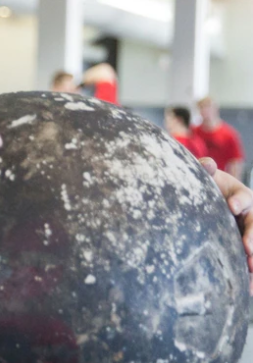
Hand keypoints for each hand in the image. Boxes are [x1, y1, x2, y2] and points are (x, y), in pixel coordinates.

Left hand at [200, 157, 252, 294]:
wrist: (205, 204)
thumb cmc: (206, 189)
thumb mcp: (206, 179)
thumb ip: (206, 171)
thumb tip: (207, 163)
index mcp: (241, 197)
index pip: (245, 198)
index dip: (239, 202)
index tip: (232, 206)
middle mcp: (250, 215)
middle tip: (248, 249)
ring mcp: (248, 233)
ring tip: (251, 271)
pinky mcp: (245, 249)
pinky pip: (251, 262)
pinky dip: (251, 276)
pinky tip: (250, 290)